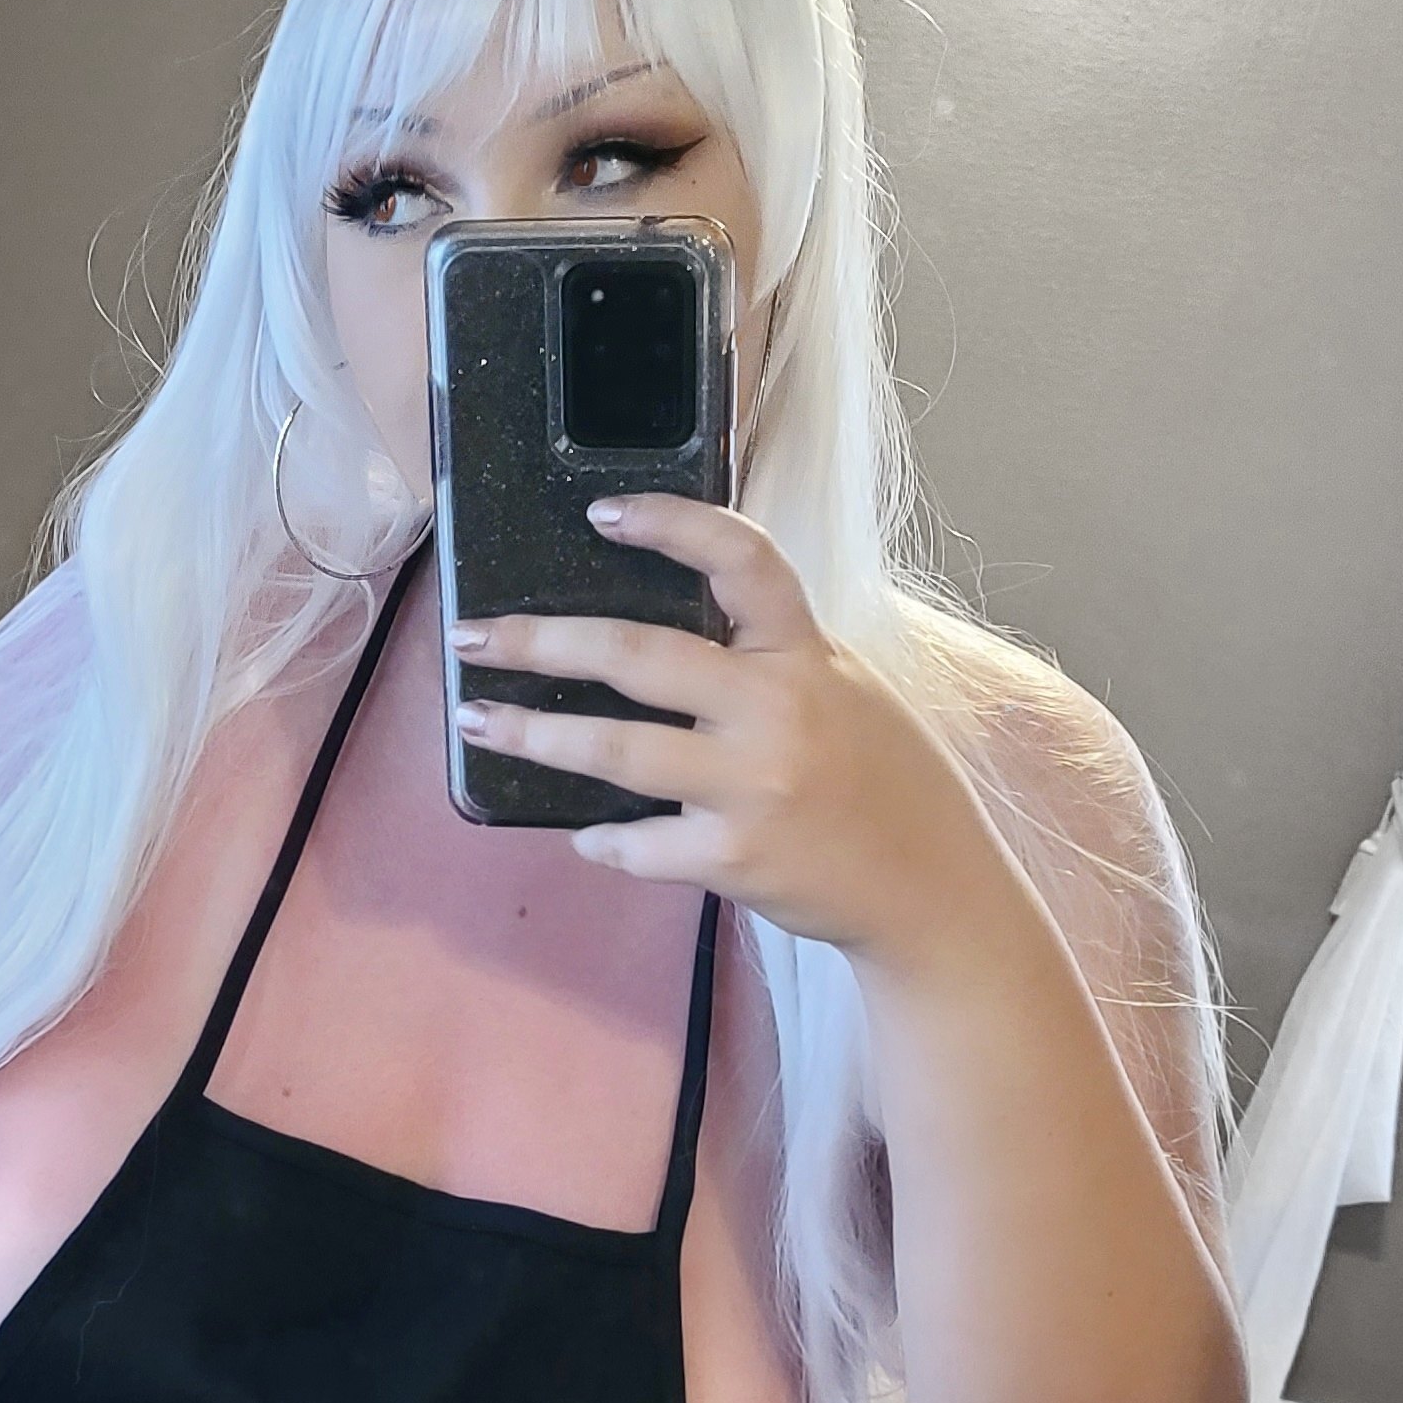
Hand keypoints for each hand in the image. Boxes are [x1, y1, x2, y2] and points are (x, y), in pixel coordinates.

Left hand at [448, 493, 1006, 974]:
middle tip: (474, 637)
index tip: (601, 514)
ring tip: (477, 719)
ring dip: (533, 732)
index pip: (741, 559)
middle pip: (636, 653)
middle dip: (541, 641)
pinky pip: (639, 842)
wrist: (928, 889)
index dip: (671, 525)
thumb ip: (772, 657)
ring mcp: (752, 785)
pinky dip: (603, 839)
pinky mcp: (733, 858)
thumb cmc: (884, 783)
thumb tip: (674, 636)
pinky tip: (584, 833)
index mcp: (806, 654)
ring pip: (615, 748)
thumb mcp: (846, 691)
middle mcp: (776, 709)